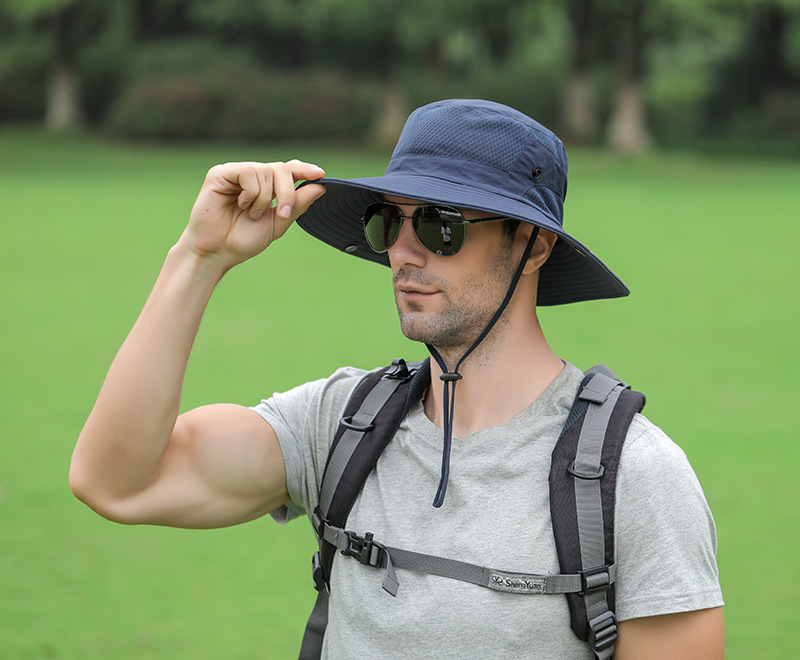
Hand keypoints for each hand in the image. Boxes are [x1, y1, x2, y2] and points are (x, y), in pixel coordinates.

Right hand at [181, 160, 325, 269]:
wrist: (217, 252)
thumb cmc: (243, 240)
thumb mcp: (278, 223)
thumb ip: (297, 204)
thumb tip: (320, 186)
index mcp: (266, 186)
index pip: (288, 169)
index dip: (304, 169)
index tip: (320, 174)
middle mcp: (252, 176)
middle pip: (281, 169)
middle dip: (288, 192)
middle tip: (282, 214)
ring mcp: (236, 173)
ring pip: (266, 171)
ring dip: (265, 199)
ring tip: (251, 213)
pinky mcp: (220, 173)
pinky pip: (248, 172)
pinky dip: (251, 193)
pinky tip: (240, 205)